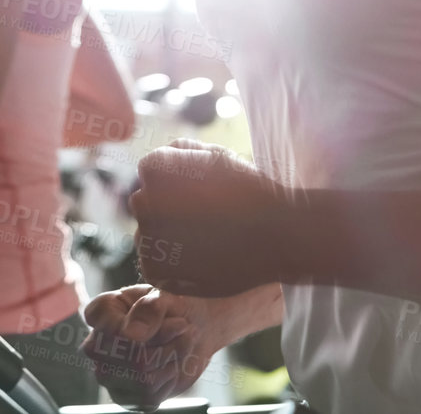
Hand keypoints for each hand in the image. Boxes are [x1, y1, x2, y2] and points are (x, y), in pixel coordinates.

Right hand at [82, 284, 218, 407]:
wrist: (196, 327)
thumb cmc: (174, 306)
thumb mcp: (166, 296)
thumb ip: (149, 309)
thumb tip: (129, 336)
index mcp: (102, 312)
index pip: (105, 325)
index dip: (138, 322)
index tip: (161, 307)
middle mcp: (98, 346)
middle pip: (126, 357)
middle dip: (163, 341)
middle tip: (181, 324)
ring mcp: (110, 376)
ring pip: (141, 378)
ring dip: (171, 357)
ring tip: (181, 341)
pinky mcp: (128, 397)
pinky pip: (150, 396)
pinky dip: (170, 377)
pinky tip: (172, 363)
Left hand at [130, 138, 288, 296]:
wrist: (276, 235)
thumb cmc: (249, 190)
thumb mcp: (215, 155)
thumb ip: (182, 151)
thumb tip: (163, 157)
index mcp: (154, 168)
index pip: (150, 173)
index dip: (177, 182)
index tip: (203, 192)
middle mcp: (144, 200)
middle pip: (146, 203)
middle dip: (169, 208)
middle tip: (206, 217)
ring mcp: (147, 237)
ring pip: (148, 234)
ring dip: (168, 237)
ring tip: (207, 239)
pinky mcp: (155, 269)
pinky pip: (154, 263)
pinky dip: (172, 264)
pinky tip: (201, 258)